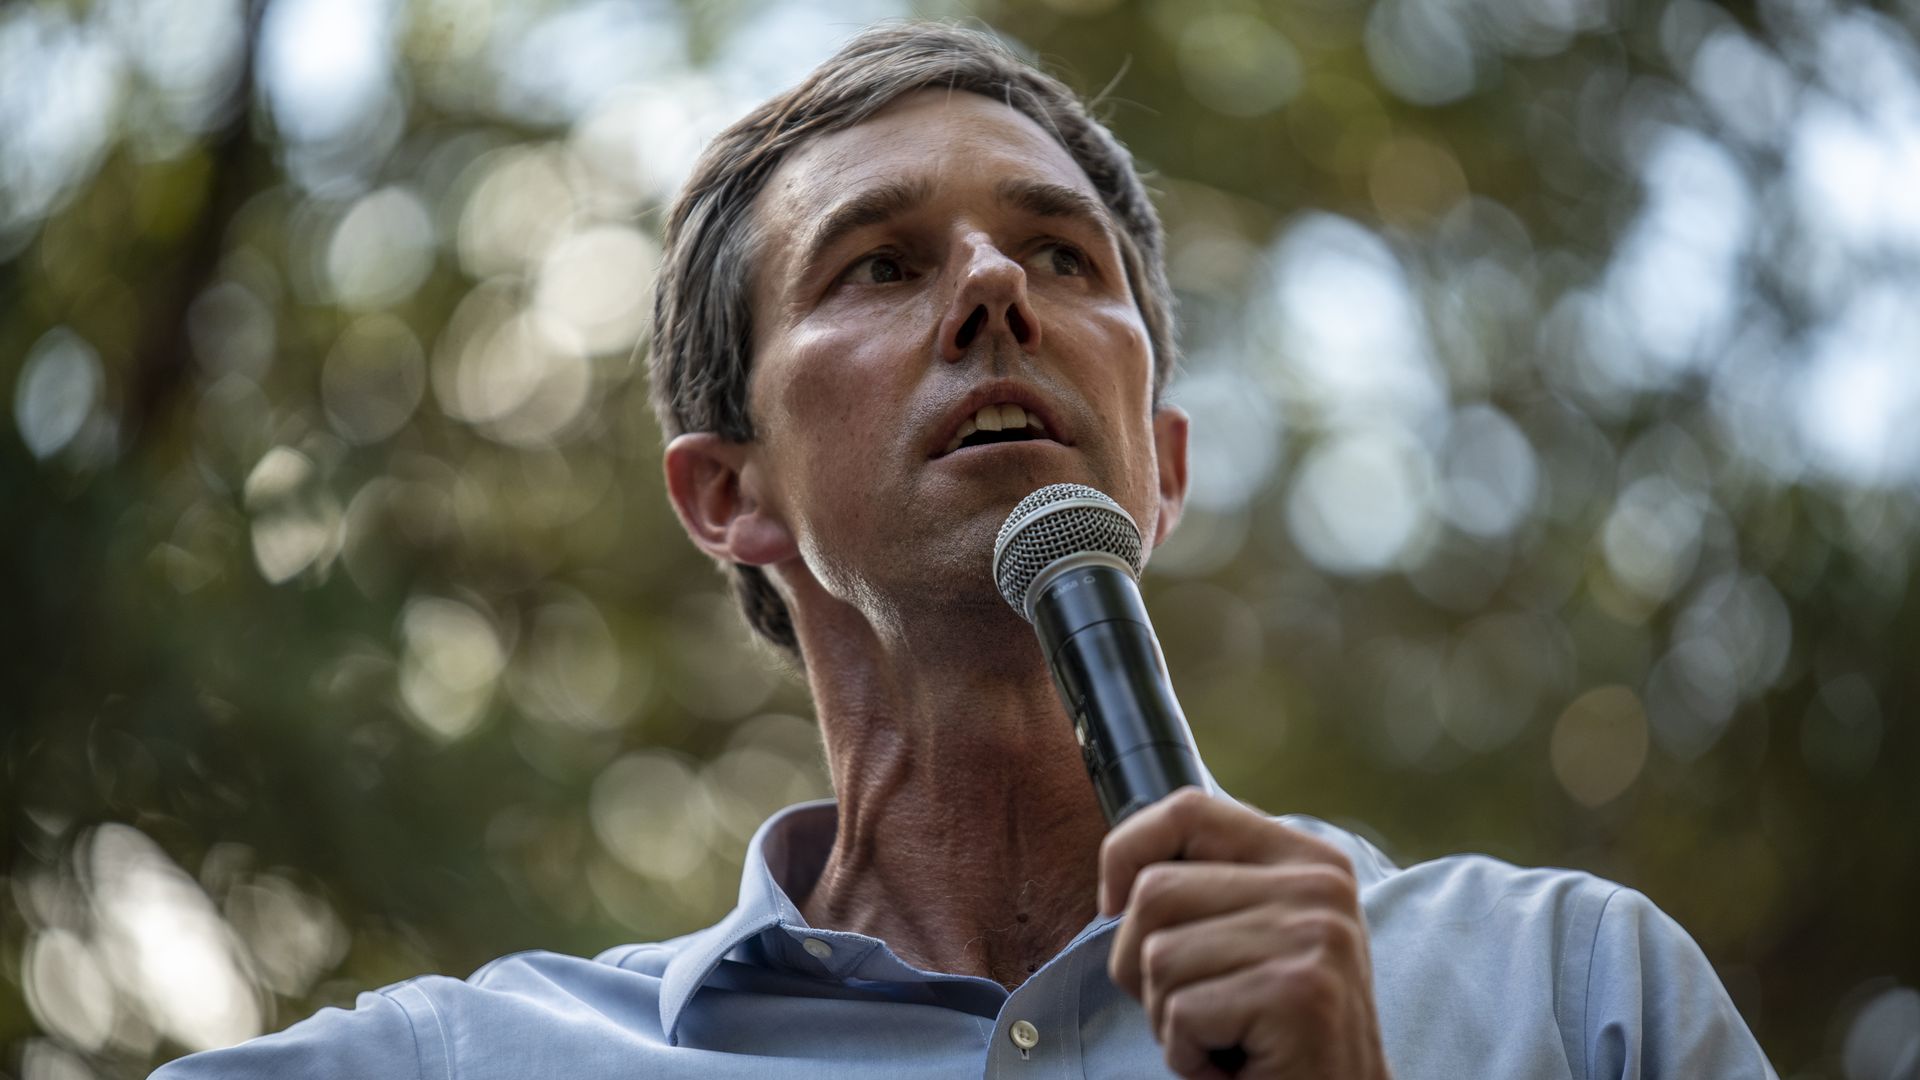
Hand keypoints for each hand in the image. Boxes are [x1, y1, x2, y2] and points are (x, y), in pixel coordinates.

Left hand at [1100, 788, 1390, 1079]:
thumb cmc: (1277, 1032)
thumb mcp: (1255, 937)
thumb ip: (1210, 888)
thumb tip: (1120, 874)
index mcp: (1309, 859)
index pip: (1188, 809)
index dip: (1126, 851)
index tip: (1116, 905)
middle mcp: (1320, 886)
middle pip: (1155, 890)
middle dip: (1141, 963)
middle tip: (1192, 1007)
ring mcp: (1315, 936)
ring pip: (1158, 955)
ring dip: (1167, 1016)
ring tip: (1221, 1036)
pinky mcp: (1298, 993)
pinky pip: (1181, 1012)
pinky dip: (1186, 1053)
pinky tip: (1233, 1064)